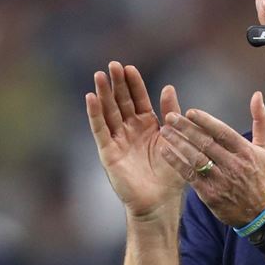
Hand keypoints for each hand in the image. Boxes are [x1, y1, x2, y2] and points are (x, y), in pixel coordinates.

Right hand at [85, 62, 184, 221]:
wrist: (160, 201)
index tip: (129, 67)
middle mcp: (130, 130)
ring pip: (108, 112)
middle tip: (113, 64)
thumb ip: (171, 113)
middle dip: (117, 83)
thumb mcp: (174, 138)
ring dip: (103, 94)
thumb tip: (168, 87)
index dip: (133, 84)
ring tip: (99, 75)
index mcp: (147, 125)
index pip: (138, 99)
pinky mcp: (108, 152)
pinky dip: (94, 114)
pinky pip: (100, 130)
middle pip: (121, 101)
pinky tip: (90, 98)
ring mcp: (117, 140)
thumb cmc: (171, 173)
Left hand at [157, 91, 264, 227]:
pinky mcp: (210, 194)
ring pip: (196, 158)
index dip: (205, 121)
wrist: (261, 213)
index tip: (189, 112)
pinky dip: (176, 163)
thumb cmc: (262, 176)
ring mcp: (221, 181)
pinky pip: (190, 175)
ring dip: (178, 143)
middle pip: (206, 143)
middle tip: (169, 117)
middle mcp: (233, 165)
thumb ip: (261, 120)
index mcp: (246, 151)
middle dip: (186, 129)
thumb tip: (257, 95)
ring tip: (164, 131)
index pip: (222, 132)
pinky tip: (165, 151)